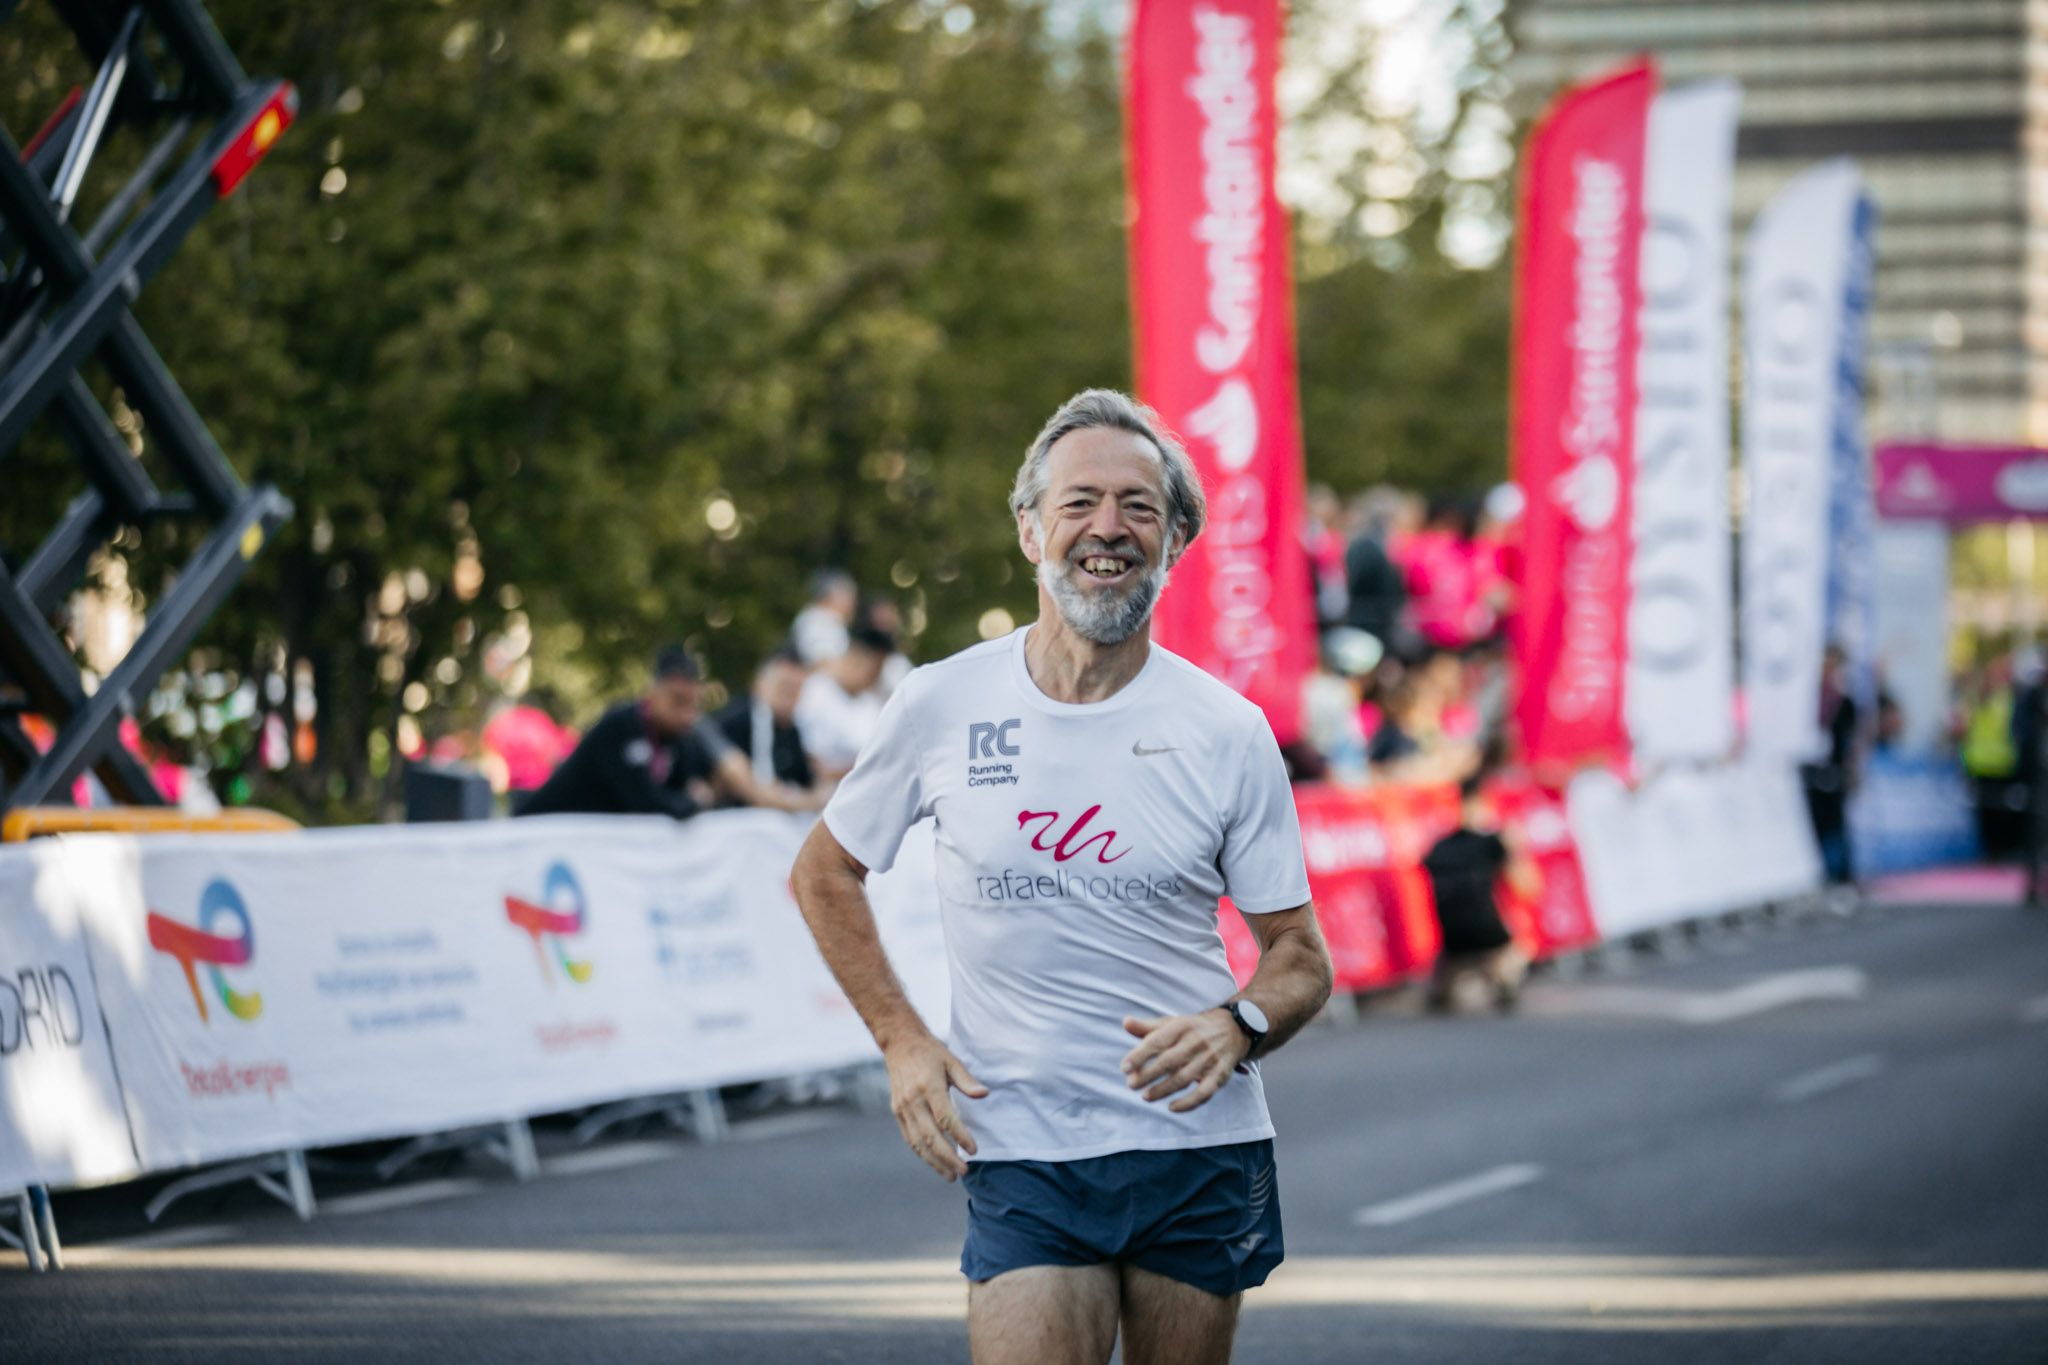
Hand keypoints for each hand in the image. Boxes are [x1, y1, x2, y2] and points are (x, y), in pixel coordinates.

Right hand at [881, 1031, 986, 1180]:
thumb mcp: (952, 1061)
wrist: (899, 1043)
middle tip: (963, 1171)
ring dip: (934, 1161)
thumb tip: (984, 1094)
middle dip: (947, 1157)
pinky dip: (922, 1153)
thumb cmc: (931, 1053)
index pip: (945, 1118)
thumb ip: (967, 1081)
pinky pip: (909, 1138)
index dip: (960, 1136)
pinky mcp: (897, 1112)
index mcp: (929, 1086)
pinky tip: (934, 1162)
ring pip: (917, 1142)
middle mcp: (913, 1100)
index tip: (974, 1150)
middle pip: (930, 1136)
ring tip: (950, 1176)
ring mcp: (903, 1108)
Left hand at [1120, 1010, 1249, 1113]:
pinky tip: (1172, 1108)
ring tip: (1145, 1097)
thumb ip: (1148, 1027)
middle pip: (1169, 1061)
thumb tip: (1125, 1023)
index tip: (1124, 1068)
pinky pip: (1204, 1092)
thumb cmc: (1193, 1029)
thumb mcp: (1173, 1023)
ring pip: (1184, 1078)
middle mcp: (1196, 1042)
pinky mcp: (1220, 1075)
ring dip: (1163, 1090)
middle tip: (1131, 1084)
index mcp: (1181, 1026)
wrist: (1233, 1029)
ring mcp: (1209, 1059)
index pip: (1157, 1041)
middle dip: (1148, 1075)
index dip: (1140, 1055)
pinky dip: (1188, 1103)